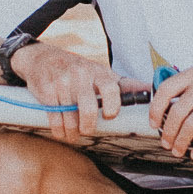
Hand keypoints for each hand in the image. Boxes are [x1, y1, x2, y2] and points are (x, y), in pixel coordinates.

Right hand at [10, 42, 125, 144]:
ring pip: (70, 118)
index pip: (111, 89)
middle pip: (88, 109)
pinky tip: (61, 132)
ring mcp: (62, 82)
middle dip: (88, 127)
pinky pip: (54, 118)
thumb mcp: (101, 72)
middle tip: (87, 131)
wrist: (42, 58)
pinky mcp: (46, 90)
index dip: (112, 107)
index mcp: (98, 72)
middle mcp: (80, 75)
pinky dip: (58, 130)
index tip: (109, 117)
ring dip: (72, 133)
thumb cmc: (78, 70)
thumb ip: (124, 85)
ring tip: (72, 135)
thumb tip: (149, 90)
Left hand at [150, 64, 192, 160]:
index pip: (168, 88)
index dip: (156, 108)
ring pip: (191, 124)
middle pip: (178, 110)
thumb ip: (191, 86)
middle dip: (168, 131)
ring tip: (178, 150)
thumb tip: (167, 107)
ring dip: (181, 141)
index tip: (153, 122)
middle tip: (166, 142)